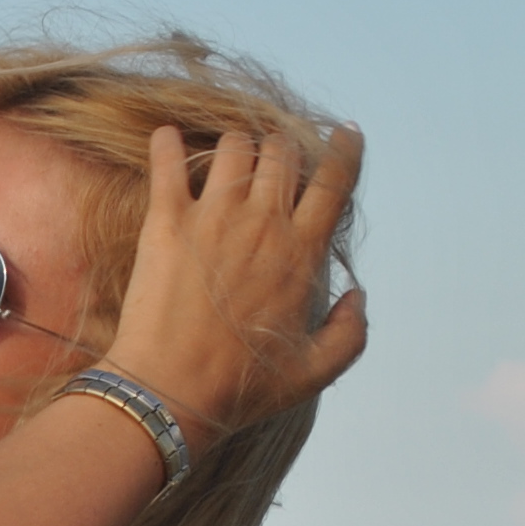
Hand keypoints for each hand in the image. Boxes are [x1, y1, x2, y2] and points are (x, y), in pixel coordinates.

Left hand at [101, 122, 368, 446]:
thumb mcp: (316, 370)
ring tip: (229, 158)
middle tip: (272, 163)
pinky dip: (167, 143)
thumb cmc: (243, 387)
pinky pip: (168, 162)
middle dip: (283, 148)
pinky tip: (167, 137)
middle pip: (283, 152)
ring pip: (235, 147)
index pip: (335, 181)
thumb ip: (351, 331)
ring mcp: (213, 217)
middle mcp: (264, 223)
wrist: (170, 392)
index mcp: (303, 251)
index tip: (344, 133)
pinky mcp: (166, 222)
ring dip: (237, 145)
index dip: (344, 150)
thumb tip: (358, 294)